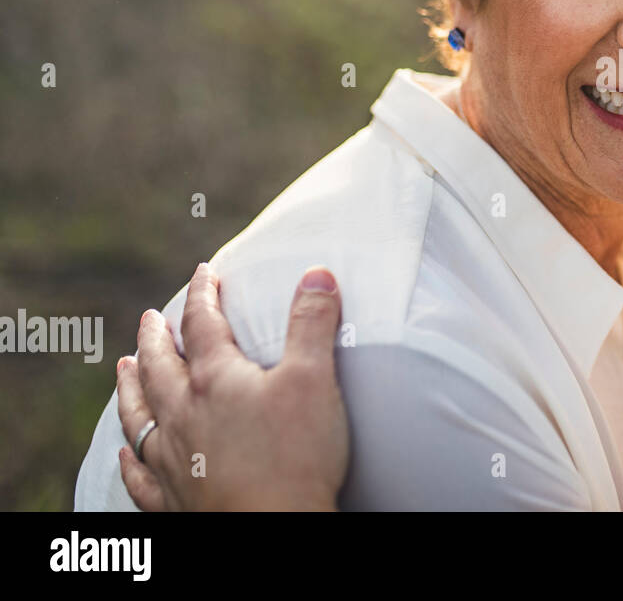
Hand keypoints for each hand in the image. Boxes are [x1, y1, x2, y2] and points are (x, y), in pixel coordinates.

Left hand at [116, 263, 347, 510]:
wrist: (273, 531)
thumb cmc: (297, 456)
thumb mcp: (315, 379)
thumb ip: (312, 324)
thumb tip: (316, 273)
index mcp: (215, 380)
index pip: (202, 324)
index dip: (202, 293)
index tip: (204, 273)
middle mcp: (184, 414)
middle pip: (159, 365)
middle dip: (155, 336)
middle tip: (149, 317)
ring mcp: (173, 459)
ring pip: (140, 414)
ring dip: (130, 387)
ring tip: (123, 366)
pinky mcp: (173, 499)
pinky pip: (140, 475)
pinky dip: (130, 459)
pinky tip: (125, 452)